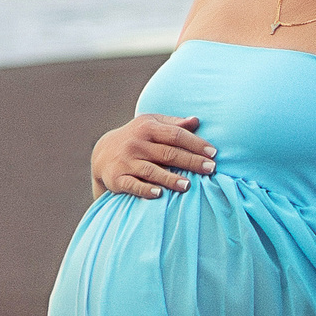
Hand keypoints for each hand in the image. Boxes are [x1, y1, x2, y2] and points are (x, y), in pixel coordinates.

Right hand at [89, 112, 214, 198]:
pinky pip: (132, 185)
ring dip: (170, 178)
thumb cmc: (137, 137)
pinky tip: (159, 194)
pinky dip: (145, 189)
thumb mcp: (151, 124)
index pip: (176, 135)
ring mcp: (126, 161)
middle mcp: (137, 143)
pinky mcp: (117, 178)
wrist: (102, 153)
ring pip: (151, 170)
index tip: (213, 153)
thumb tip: (196, 121)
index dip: (196, 144)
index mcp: (148, 127)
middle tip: (211, 170)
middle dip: (191, 162)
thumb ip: (173, 124)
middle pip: (168, 153)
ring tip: (188, 186)